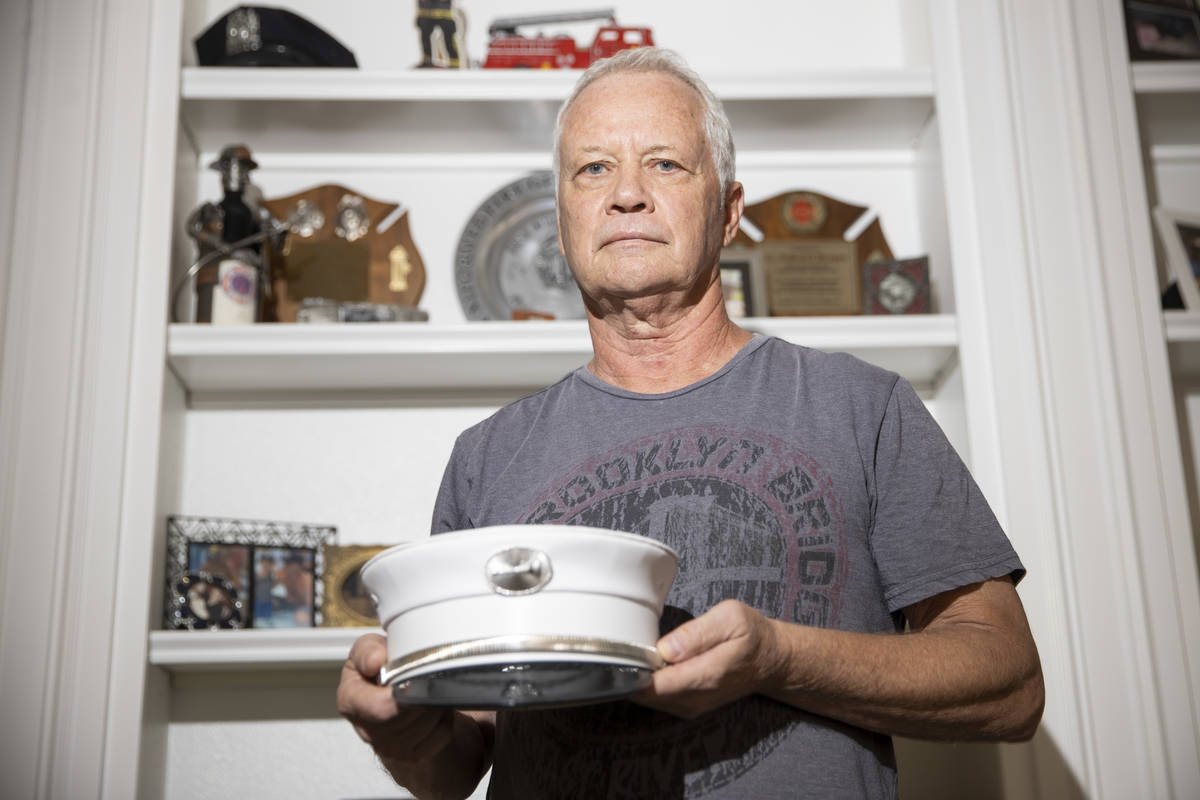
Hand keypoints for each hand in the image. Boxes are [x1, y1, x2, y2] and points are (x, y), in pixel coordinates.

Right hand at [336, 633, 455, 763]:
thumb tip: (375, 661)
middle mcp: (367, 730)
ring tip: (430, 687)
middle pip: (406, 717)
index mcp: (350, 701)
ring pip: (426, 726)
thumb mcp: (368, 648)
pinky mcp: (411, 756)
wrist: (393, 691)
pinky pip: (440, 736)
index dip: (401, 695)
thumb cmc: (379, 668)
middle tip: (429, 674)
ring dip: (435, 703)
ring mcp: (389, 748)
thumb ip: (368, 651)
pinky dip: (444, 719)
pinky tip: (434, 706)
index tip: (413, 679)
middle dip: (422, 694)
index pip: (379, 708)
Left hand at [634, 599, 786, 717]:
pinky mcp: (689, 706)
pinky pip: (658, 699)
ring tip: (643, 651)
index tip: (623, 650)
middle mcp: (696, 698)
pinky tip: (654, 663)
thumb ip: (697, 633)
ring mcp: (692, 706)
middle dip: (632, 672)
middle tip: (630, 645)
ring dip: (640, 678)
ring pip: (649, 699)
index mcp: (706, 675)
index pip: (655, 686)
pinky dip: (649, 683)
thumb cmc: (752, 635)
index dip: (633, 669)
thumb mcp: (731, 618)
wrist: (771, 660)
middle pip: (646, 695)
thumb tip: (666, 648)